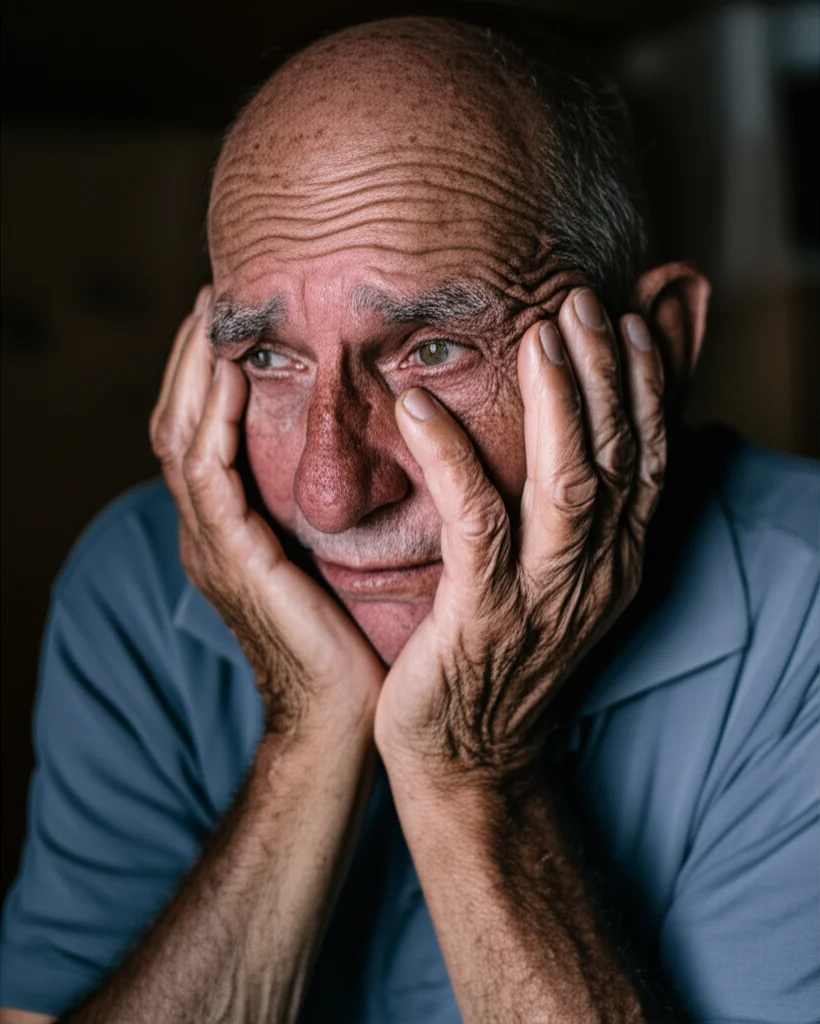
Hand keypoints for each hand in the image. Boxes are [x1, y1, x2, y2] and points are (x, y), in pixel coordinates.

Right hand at [150, 288, 384, 737]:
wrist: (344, 719)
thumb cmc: (352, 640)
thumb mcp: (334, 558)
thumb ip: (326, 505)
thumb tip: (366, 447)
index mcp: (231, 530)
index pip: (203, 434)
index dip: (209, 374)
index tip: (235, 318)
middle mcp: (209, 532)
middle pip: (179, 424)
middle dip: (192, 357)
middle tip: (212, 294)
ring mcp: (212, 547)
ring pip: (182, 438)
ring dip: (193, 372)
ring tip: (211, 312)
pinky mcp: (232, 561)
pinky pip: (208, 475)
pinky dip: (210, 419)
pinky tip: (226, 374)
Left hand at [374, 288, 664, 784]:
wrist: (467, 760)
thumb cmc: (498, 658)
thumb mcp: (550, 583)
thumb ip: (563, 514)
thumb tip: (570, 439)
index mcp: (615, 563)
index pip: (649, 459)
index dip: (645, 387)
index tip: (628, 322)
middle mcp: (595, 576)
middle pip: (619, 457)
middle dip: (608, 374)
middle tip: (583, 301)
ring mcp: (544, 598)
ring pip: (570, 483)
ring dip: (561, 402)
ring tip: (538, 333)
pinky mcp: (484, 616)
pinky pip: (478, 522)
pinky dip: (454, 457)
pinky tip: (421, 405)